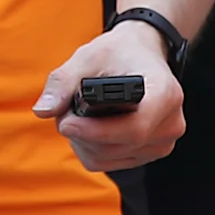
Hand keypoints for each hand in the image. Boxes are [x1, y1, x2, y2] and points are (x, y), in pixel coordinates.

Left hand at [32, 19, 184, 171]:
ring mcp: (163, 141)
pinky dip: (91, 148)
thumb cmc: (119, 52)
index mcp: (165, 94)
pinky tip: (89, 127)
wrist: (142, 54)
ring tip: (77, 115)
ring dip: (83, 141)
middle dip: (80, 134)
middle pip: (116, 146)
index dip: (95, 132)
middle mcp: (171, 122)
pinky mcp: (151, 152)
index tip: (66, 122)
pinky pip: (110, 162)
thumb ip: (64, 82)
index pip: (133, 129)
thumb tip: (43, 110)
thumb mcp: (88, 56)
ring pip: (109, 158)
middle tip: (63, 111)